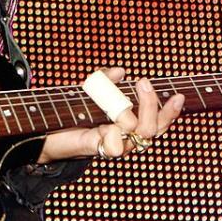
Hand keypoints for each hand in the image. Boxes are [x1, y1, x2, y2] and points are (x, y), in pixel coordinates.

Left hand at [37, 67, 183, 163]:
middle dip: (153, 105)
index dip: (170, 111)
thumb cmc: (69, 109)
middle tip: (143, 83)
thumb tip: (122, 71)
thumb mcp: (91, 89)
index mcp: (128, 123)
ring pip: (139, 135)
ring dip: (134, 111)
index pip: (158, 121)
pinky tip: (103, 124)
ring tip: (123, 96)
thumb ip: (107, 80)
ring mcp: (113, 144)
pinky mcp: (98, 148)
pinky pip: (116, 145)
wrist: (43, 129)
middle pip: (154, 129)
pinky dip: (112, 130)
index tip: (178, 95)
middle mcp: (124, 137)